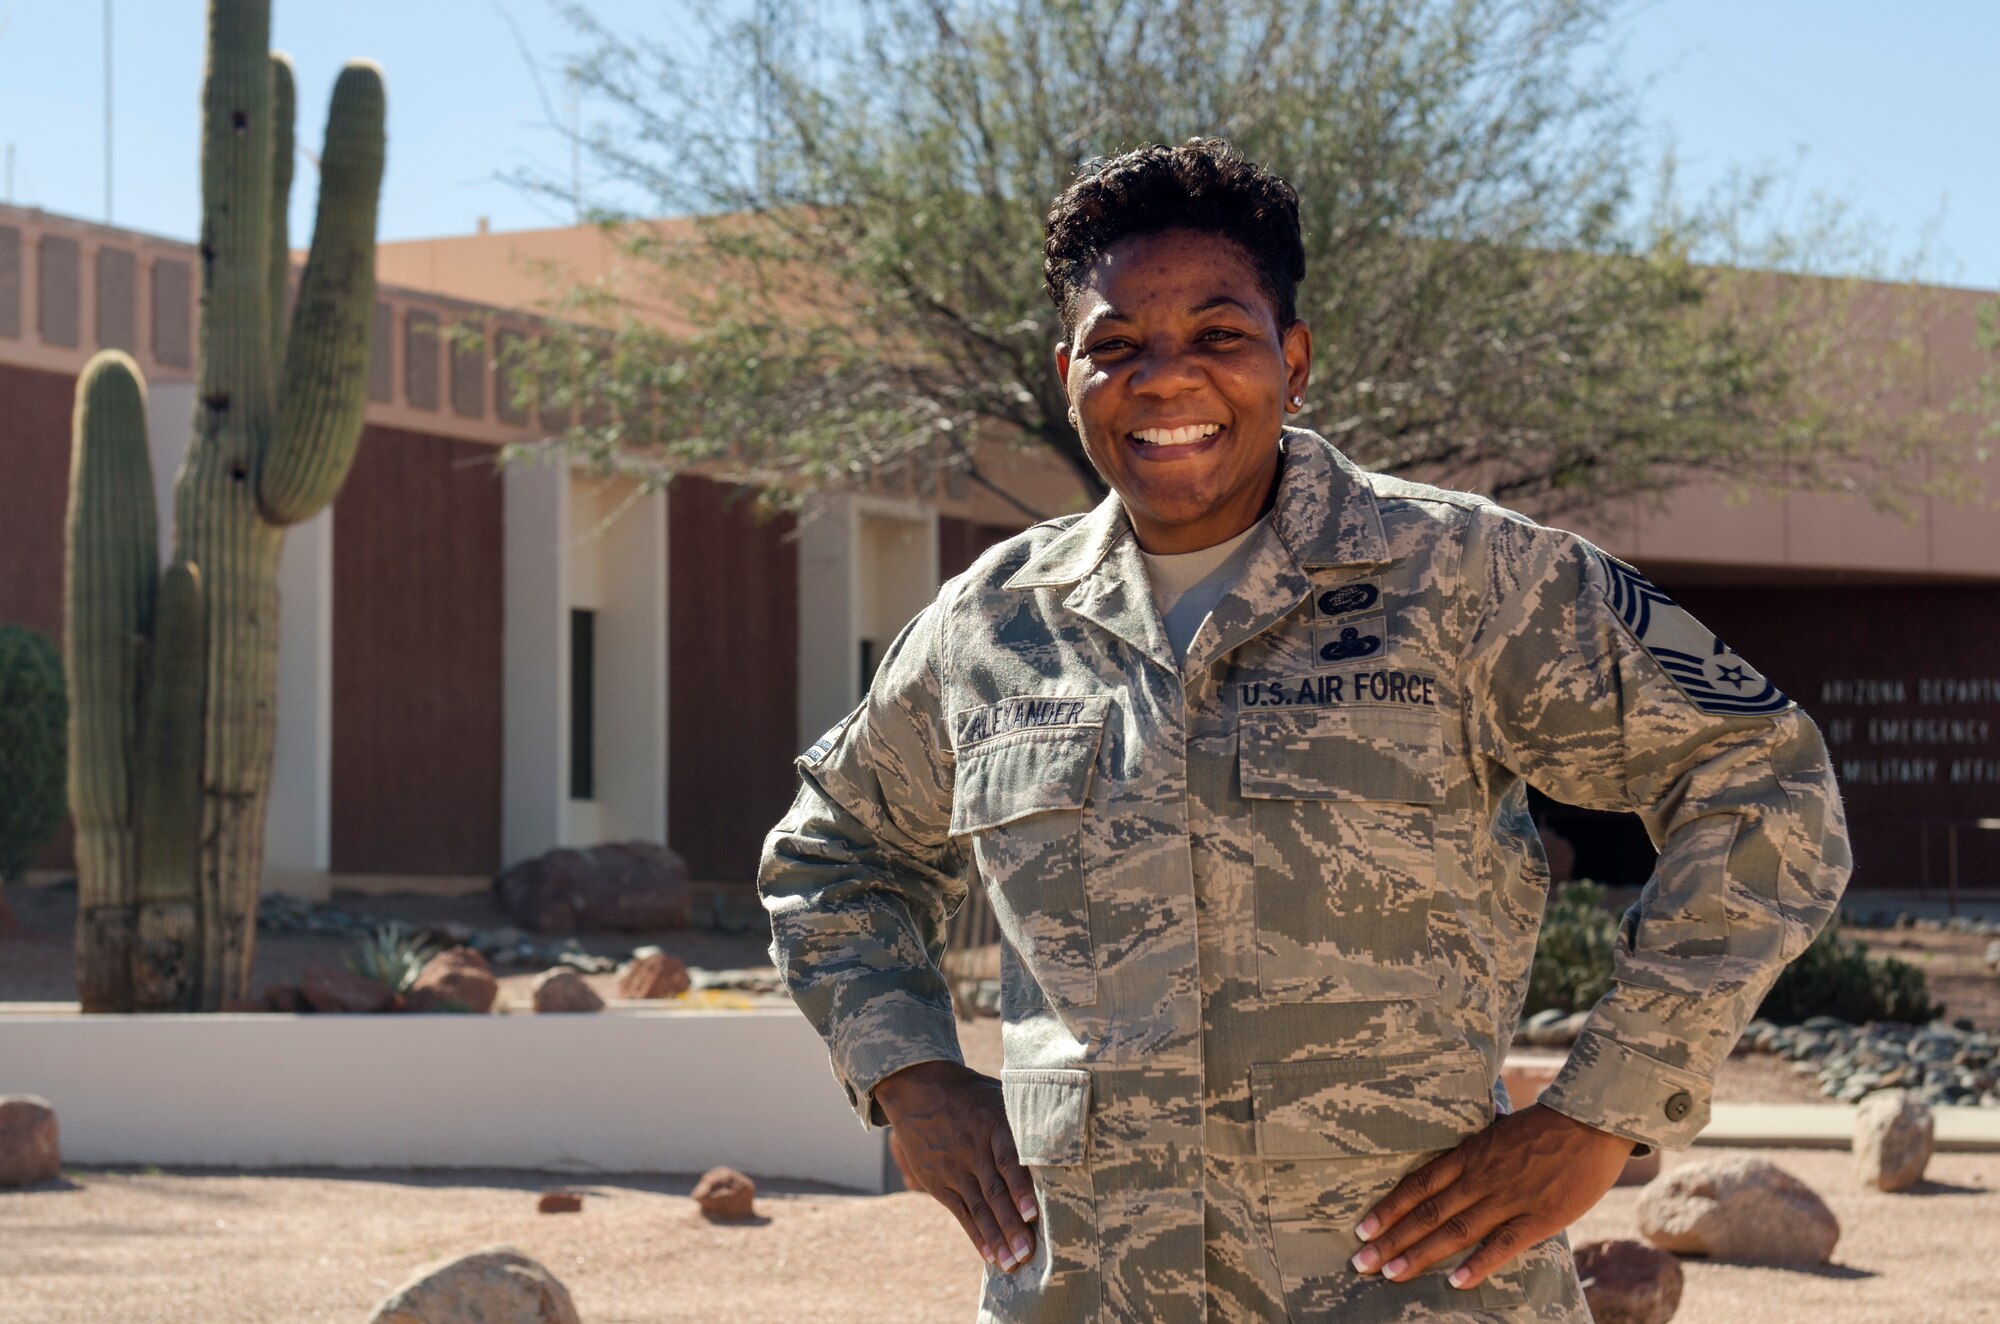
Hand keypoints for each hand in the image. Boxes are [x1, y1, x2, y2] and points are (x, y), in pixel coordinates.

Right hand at [875, 1060, 1038, 1271]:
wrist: (918, 1088)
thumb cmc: (973, 1095)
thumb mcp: (999, 1095)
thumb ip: (1026, 1119)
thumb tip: (1071, 1134)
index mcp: (992, 1123)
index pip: (1008, 1159)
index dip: (1020, 1188)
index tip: (1033, 1213)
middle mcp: (972, 1148)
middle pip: (994, 1191)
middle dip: (1012, 1225)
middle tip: (1028, 1253)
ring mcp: (953, 1167)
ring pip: (978, 1208)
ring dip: (997, 1238)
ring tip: (1012, 1264)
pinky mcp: (938, 1182)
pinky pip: (961, 1213)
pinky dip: (977, 1236)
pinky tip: (991, 1256)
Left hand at [1350, 1103, 1634, 1289]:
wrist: (1590, 1122)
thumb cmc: (1544, 1126)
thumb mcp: (1497, 1131)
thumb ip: (1473, 1152)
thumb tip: (1450, 1163)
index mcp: (1469, 1155)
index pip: (1418, 1185)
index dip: (1388, 1208)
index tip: (1362, 1228)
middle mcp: (1480, 1178)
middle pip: (1427, 1212)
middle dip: (1391, 1239)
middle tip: (1361, 1262)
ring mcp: (1508, 1198)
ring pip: (1455, 1230)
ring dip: (1421, 1254)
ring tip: (1391, 1275)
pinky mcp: (1538, 1217)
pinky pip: (1503, 1244)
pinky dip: (1479, 1263)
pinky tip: (1456, 1283)